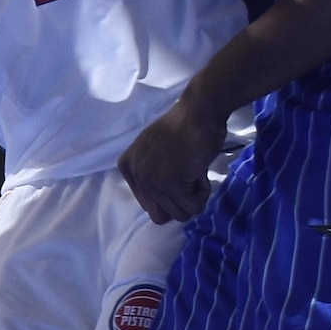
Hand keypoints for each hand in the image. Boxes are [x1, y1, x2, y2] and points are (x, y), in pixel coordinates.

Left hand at [118, 97, 225, 224]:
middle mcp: (135, 176)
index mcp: (128, 168)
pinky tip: (199, 171)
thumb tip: (161, 206)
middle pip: (160, 216)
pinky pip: (192, 208)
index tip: (178, 171)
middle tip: (188, 178)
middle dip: (179, 203)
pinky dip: (202, 193)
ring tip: (193, 170)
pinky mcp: (169, 185)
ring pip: (178, 215)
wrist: (198, 113)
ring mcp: (150, 181)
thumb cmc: (183, 128)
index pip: (148, 204)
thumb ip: (152, 175)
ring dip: (194, 197)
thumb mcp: (155, 152)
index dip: (170, 195)